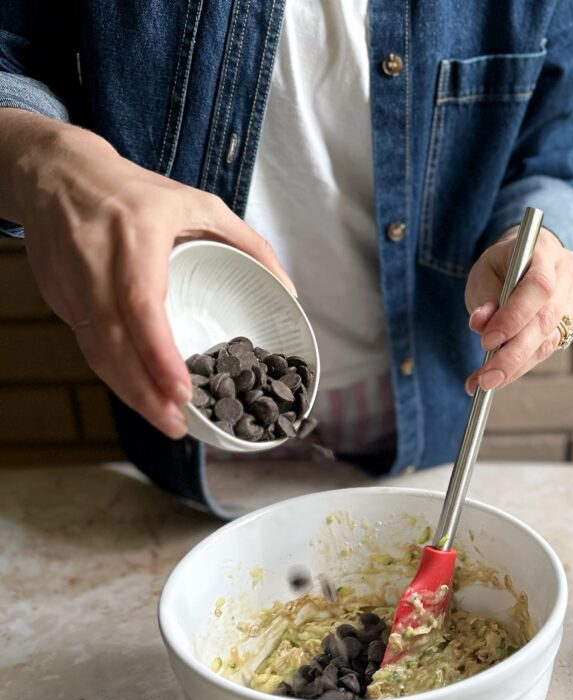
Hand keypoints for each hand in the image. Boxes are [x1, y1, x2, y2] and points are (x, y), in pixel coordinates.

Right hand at [5, 112, 294, 437]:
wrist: (56, 173)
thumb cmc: (134, 191)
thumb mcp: (196, 201)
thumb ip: (246, 241)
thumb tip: (287, 288)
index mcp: (135, 234)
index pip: (140, 304)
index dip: (157, 354)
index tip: (180, 391)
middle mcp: (96, 260)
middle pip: (114, 341)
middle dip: (145, 391)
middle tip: (176, 423)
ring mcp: (71, 281)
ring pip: (96, 351)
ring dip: (128, 392)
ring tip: (163, 419)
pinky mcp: (57, 297)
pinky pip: (86, 345)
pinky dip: (113, 373)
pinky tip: (137, 392)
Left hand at [463, 226, 572, 395]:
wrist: (524, 263)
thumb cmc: (501, 266)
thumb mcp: (484, 273)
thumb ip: (484, 298)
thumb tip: (479, 324)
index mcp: (545, 250)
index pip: (538, 286)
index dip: (514, 317)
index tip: (487, 341)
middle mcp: (566, 273)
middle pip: (546, 320)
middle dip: (513, 354)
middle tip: (486, 378)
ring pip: (548, 340)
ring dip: (515, 367)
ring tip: (484, 382)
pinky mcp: (570, 322)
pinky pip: (546, 349)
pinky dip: (520, 366)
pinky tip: (498, 377)